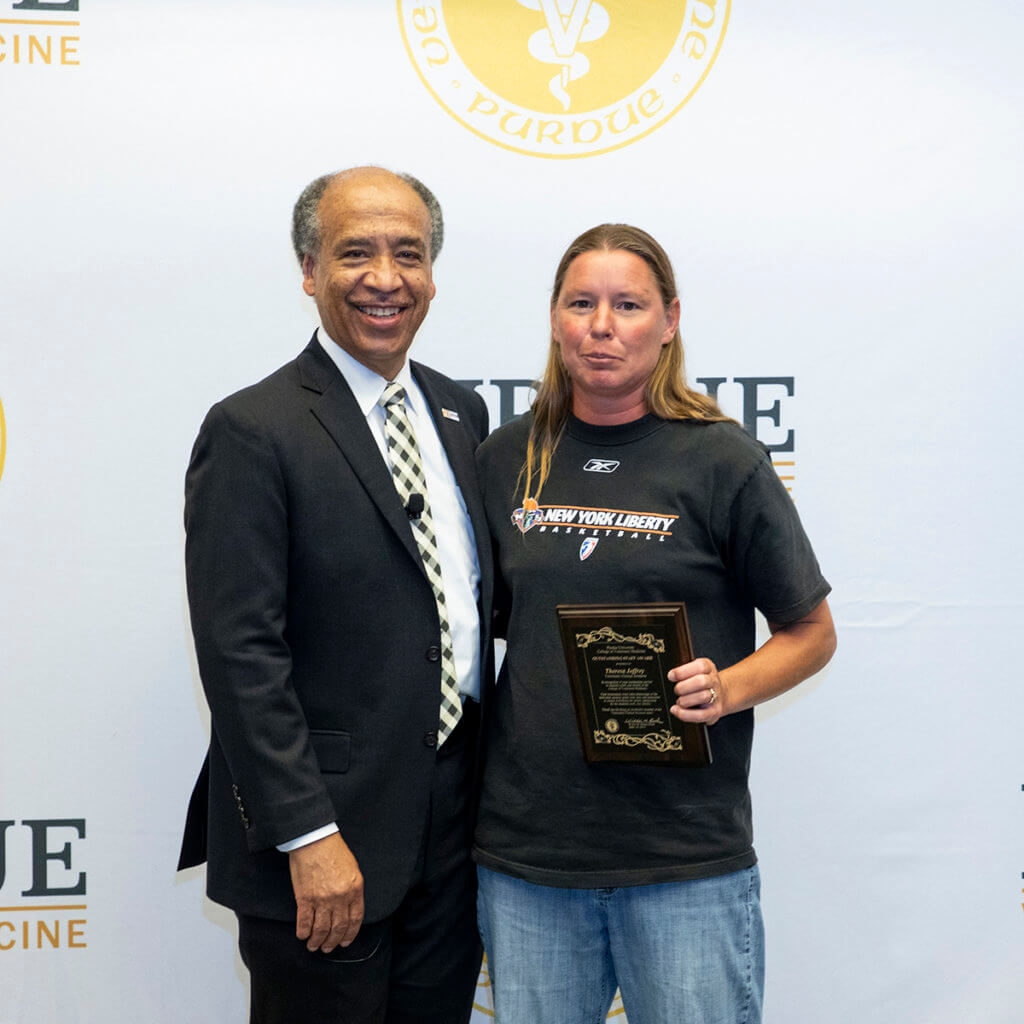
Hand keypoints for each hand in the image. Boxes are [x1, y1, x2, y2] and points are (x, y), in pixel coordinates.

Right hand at [287, 832, 363, 952]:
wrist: (315, 840)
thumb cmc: (334, 851)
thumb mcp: (353, 869)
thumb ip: (353, 890)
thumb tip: (349, 908)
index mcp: (355, 889)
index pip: (355, 919)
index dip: (349, 934)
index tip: (345, 942)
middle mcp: (340, 898)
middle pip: (338, 928)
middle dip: (333, 942)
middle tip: (328, 948)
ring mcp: (322, 900)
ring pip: (321, 930)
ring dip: (317, 941)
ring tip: (314, 946)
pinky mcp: (305, 899)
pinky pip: (304, 922)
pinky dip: (303, 932)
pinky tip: (303, 935)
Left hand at [668, 657, 725, 725]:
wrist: (720, 695)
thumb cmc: (700, 682)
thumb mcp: (694, 671)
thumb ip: (683, 671)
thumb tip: (671, 676)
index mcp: (708, 668)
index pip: (701, 666)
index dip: (683, 671)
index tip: (671, 676)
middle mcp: (714, 681)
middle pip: (702, 681)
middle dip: (683, 687)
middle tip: (677, 690)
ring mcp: (716, 697)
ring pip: (703, 697)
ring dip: (685, 700)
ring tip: (679, 701)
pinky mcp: (714, 712)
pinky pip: (701, 715)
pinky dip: (685, 714)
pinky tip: (676, 710)